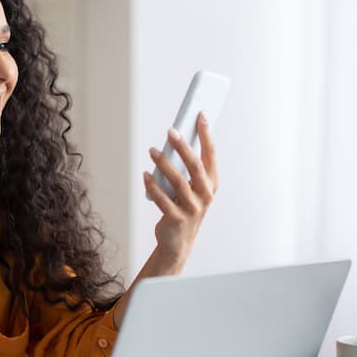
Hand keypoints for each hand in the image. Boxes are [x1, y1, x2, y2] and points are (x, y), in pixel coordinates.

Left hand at [142, 114, 218, 271]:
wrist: (178, 241)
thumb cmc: (184, 207)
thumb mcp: (192, 188)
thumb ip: (188, 168)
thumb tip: (176, 139)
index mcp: (212, 183)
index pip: (211, 154)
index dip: (206, 134)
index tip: (200, 115)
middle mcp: (205, 195)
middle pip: (195, 166)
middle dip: (183, 146)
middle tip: (171, 131)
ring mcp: (192, 208)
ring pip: (178, 181)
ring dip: (164, 163)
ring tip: (152, 151)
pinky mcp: (176, 218)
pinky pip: (162, 198)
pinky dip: (152, 185)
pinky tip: (145, 174)